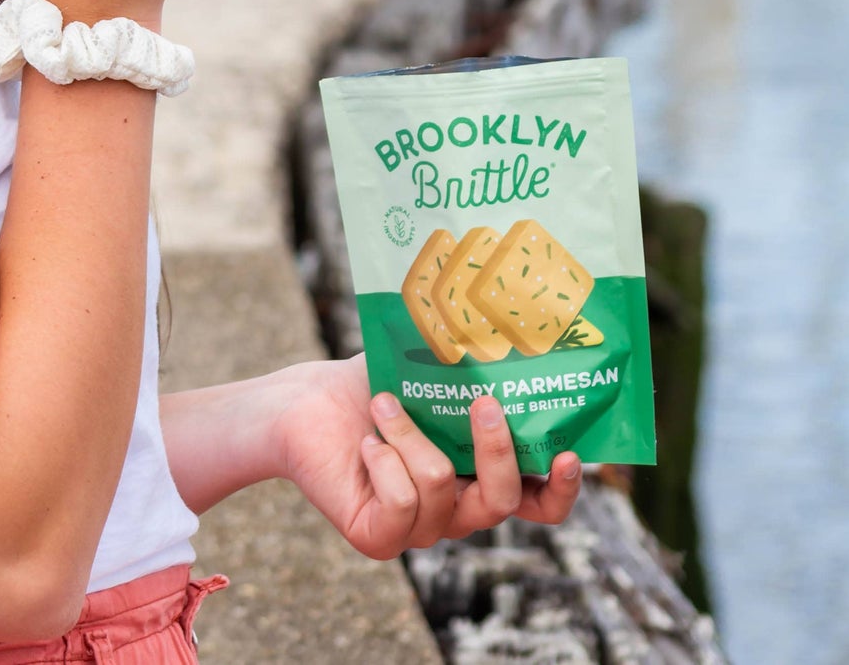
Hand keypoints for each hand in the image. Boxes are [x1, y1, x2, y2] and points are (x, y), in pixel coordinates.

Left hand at [271, 357, 580, 558]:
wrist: (303, 404)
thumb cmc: (369, 386)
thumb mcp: (425, 372)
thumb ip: (465, 367)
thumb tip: (505, 332)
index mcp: (476, 476)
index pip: (536, 503)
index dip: (560, 489)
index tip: (568, 451)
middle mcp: (456, 510)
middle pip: (501, 501)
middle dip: (496, 448)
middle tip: (482, 402)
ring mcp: (419, 530)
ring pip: (441, 486)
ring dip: (410, 433)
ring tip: (383, 404)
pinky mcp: (380, 538)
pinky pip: (402, 502)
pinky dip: (384, 459)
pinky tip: (367, 443)